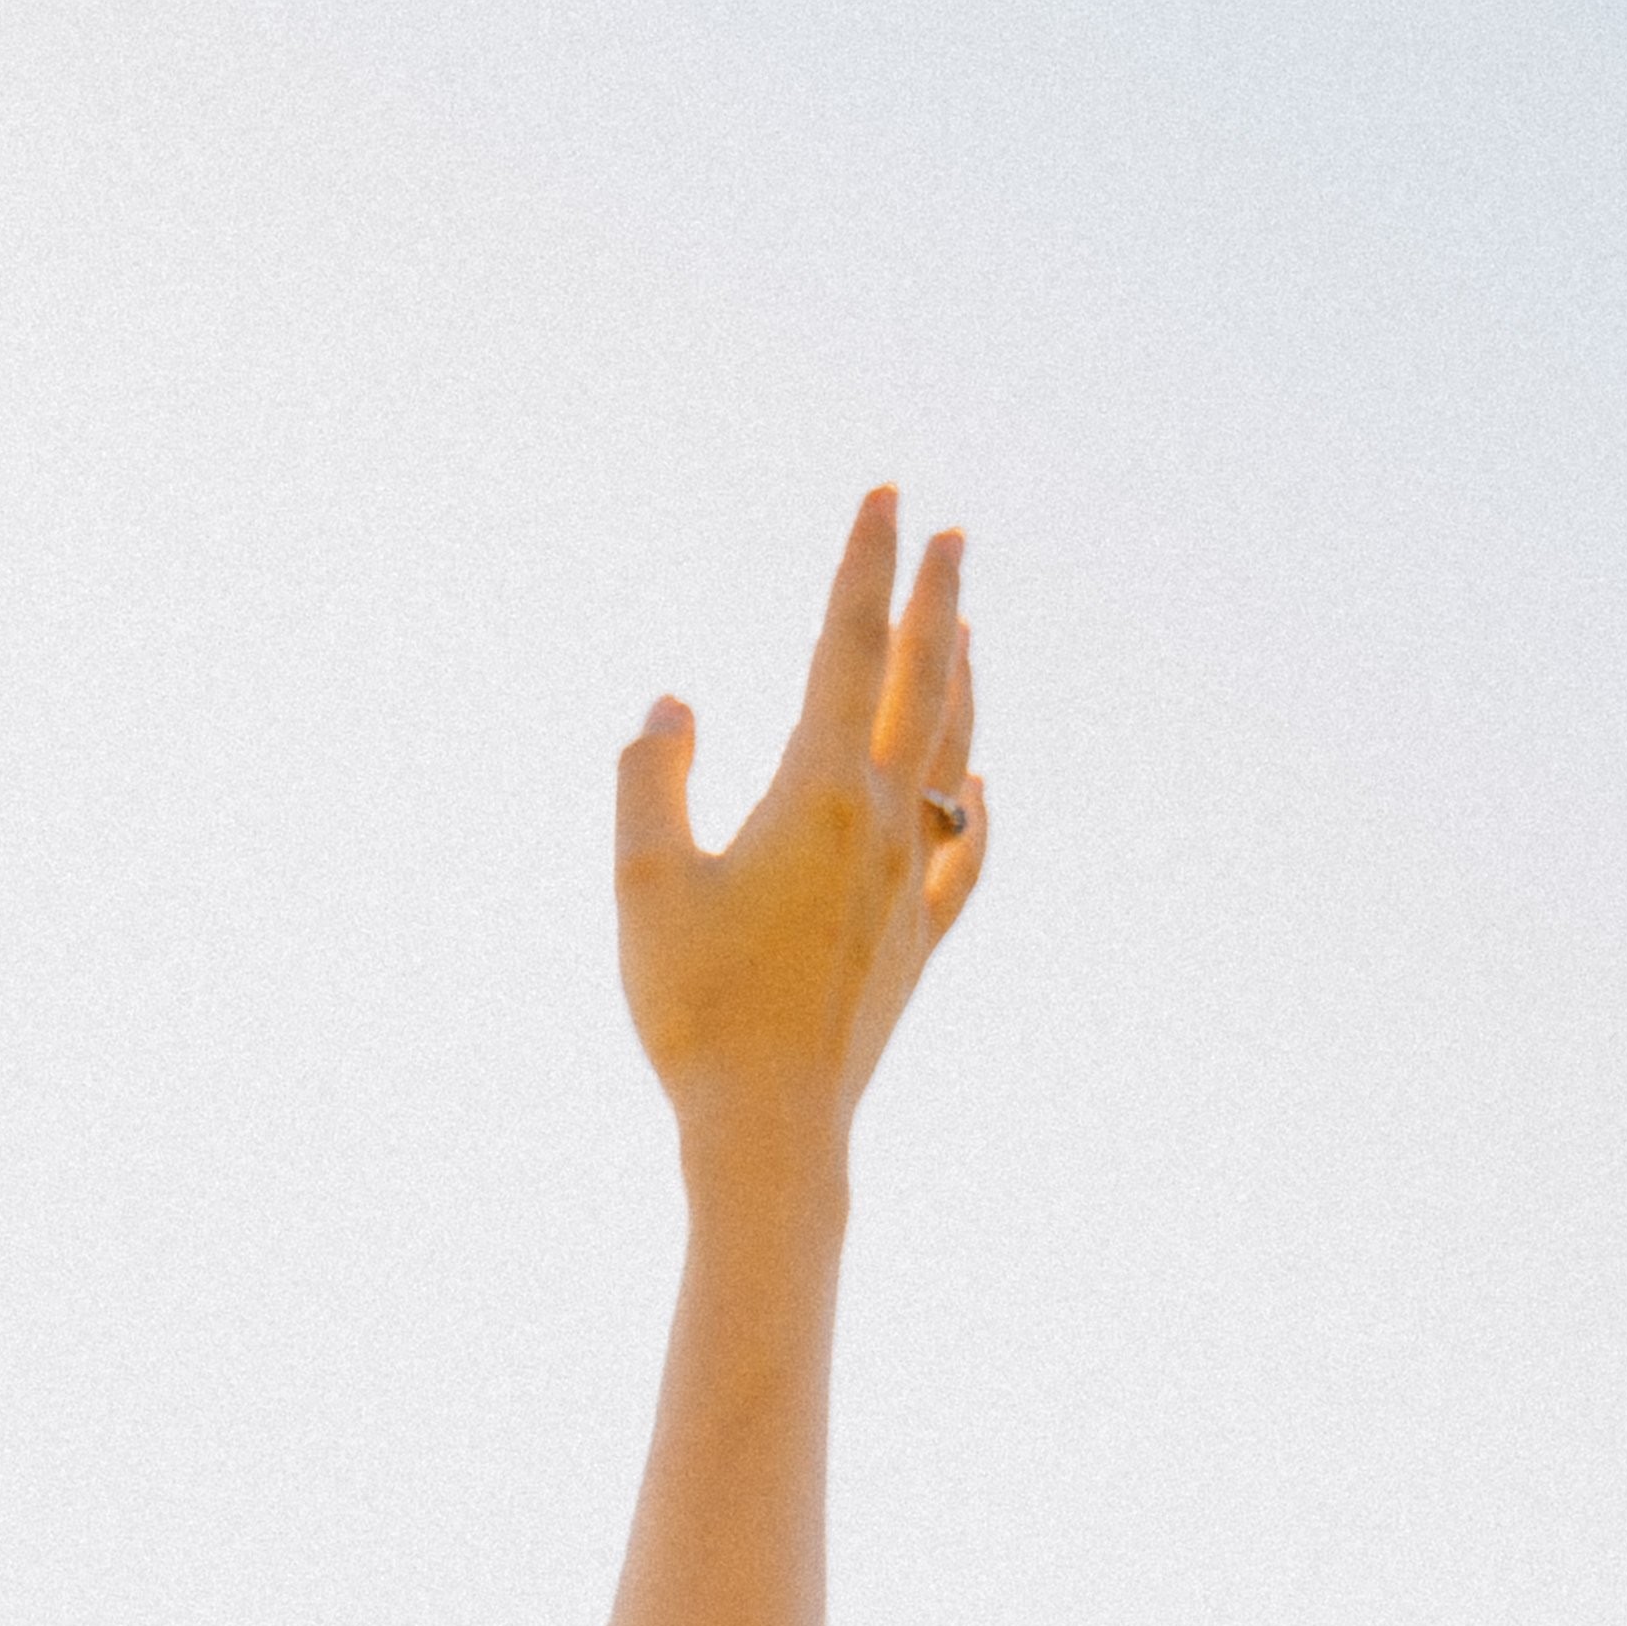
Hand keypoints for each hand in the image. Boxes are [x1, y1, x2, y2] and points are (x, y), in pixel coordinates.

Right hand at [612, 492, 978, 1175]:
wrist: (771, 1127)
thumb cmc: (697, 1008)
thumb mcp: (644, 883)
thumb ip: (651, 777)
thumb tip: (672, 705)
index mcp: (821, 789)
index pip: (852, 645)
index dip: (867, 565)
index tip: (888, 498)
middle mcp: (886, 822)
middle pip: (928, 684)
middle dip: (938, 601)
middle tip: (950, 536)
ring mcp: (914, 883)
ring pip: (957, 757)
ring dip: (963, 685)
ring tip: (966, 636)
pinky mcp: (919, 943)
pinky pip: (968, 854)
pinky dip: (979, 805)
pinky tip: (982, 790)